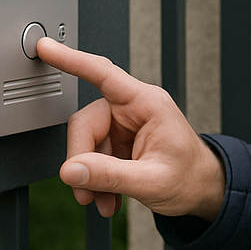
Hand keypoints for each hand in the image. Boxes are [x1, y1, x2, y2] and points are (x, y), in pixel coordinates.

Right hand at [35, 38, 225, 220]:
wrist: (204, 192)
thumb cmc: (191, 177)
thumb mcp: (152, 181)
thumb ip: (110, 175)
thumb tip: (71, 170)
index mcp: (147, 104)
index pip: (103, 74)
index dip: (72, 60)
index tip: (47, 48)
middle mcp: (133, 110)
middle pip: (86, 124)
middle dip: (82, 162)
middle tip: (86, 192)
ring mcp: (125, 126)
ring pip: (86, 145)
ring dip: (90, 178)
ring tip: (104, 201)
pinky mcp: (119, 143)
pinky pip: (93, 157)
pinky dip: (96, 181)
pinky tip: (109, 198)